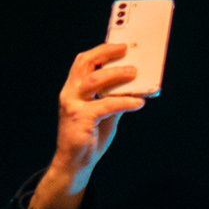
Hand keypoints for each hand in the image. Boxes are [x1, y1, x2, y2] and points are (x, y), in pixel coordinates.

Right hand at [28, 44, 146, 208]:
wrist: (75, 163)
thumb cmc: (89, 137)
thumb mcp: (104, 113)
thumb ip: (114, 97)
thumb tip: (135, 84)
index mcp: (73, 89)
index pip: (83, 62)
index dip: (100, 51)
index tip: (118, 45)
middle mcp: (70, 93)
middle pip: (86, 64)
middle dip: (106, 54)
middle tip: (126, 51)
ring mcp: (73, 105)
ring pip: (95, 80)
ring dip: (117, 75)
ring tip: (135, 74)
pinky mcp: (81, 119)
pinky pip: (106, 105)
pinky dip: (124, 101)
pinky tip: (138, 102)